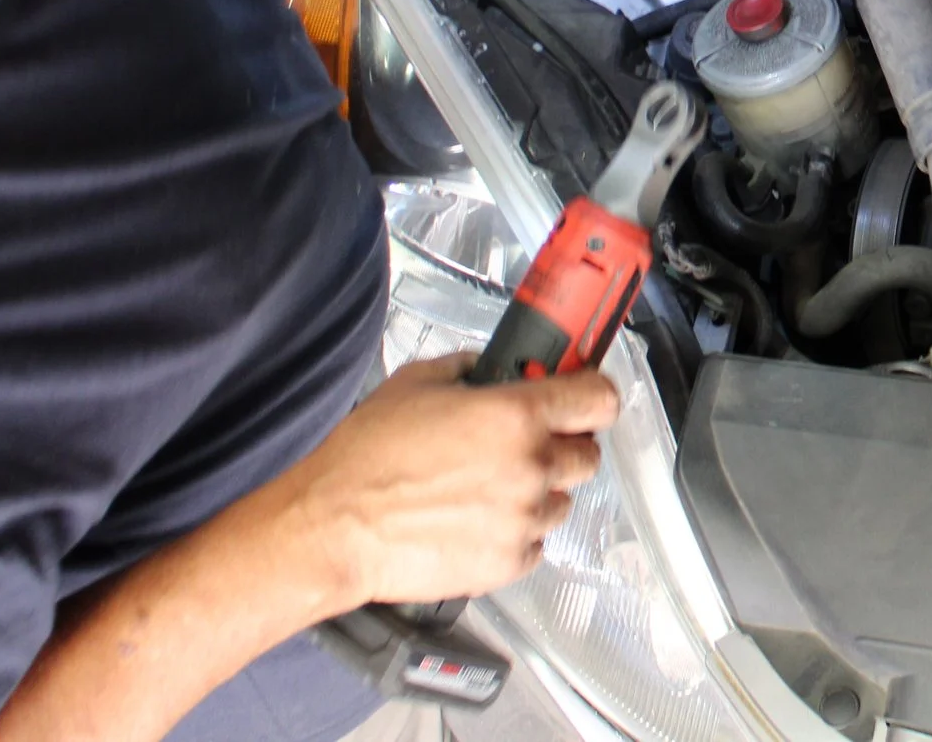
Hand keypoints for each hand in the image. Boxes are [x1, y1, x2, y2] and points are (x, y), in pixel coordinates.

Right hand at [267, 355, 619, 609]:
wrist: (332, 528)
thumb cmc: (364, 459)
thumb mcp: (417, 384)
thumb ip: (470, 370)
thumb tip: (492, 369)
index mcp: (516, 416)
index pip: (599, 398)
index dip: (593, 395)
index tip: (584, 397)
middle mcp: (531, 467)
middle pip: (588, 455)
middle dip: (563, 446)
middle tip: (526, 445)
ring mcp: (523, 519)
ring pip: (562, 501)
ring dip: (538, 492)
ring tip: (488, 489)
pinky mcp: (509, 562)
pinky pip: (536, 542)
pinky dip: (516, 532)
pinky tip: (477, 521)